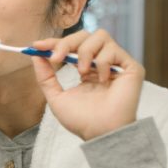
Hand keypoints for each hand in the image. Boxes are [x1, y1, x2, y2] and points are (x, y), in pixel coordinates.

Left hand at [29, 29, 144, 140]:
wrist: (100, 133)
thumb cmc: (81, 120)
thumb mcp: (56, 97)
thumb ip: (45, 76)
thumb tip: (35, 55)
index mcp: (86, 69)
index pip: (71, 46)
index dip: (54, 42)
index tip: (36, 46)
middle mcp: (102, 63)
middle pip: (85, 35)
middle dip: (66, 42)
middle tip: (56, 58)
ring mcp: (117, 64)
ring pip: (100, 36)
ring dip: (85, 51)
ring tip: (81, 72)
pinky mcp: (131, 67)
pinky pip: (114, 50)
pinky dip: (102, 62)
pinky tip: (102, 80)